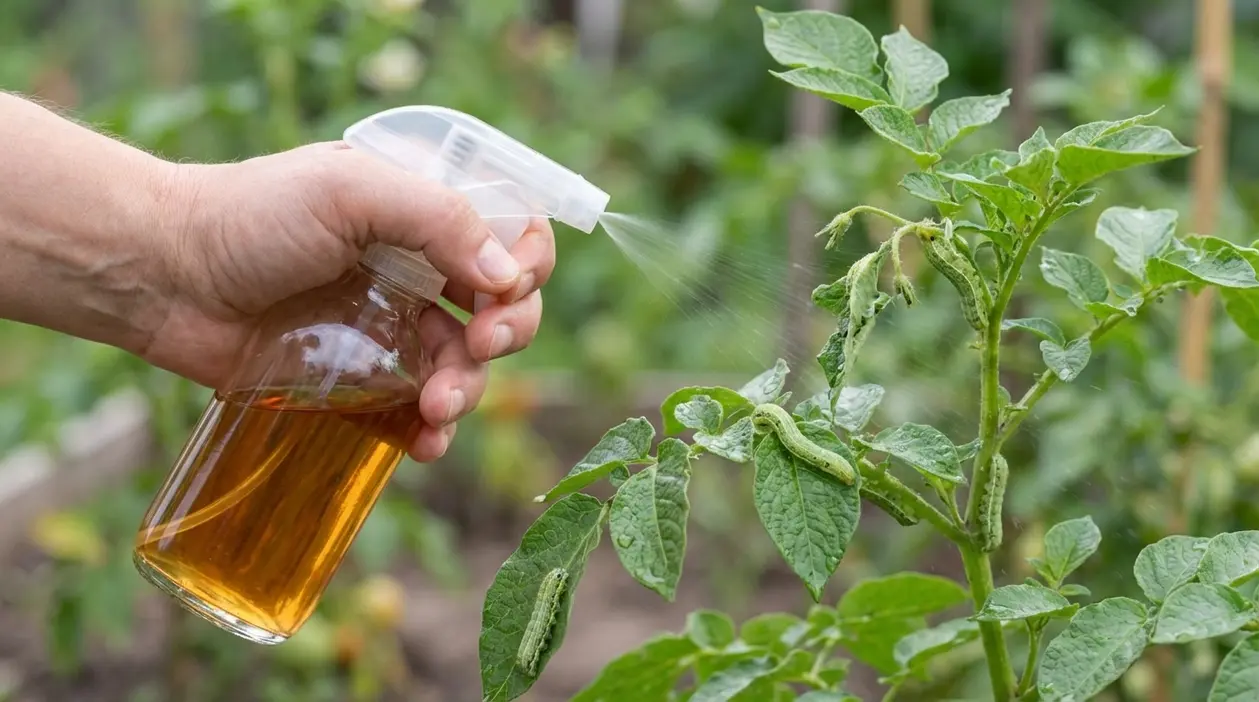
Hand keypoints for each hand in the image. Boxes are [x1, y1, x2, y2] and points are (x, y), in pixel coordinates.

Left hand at [148, 142, 554, 461]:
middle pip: (505, 305)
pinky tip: (427, 443)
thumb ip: (438, 219)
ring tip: (440, 405)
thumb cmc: (250, 215)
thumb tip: (505, 279)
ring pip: (467, 365)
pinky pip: (417, 412)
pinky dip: (433, 431)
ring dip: (471, 388)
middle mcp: (418, 268)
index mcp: (424, 212)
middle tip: (481, 345)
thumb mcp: (350, 190)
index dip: (526, 262)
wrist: (163, 275)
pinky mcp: (360, 380)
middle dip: (509, 330)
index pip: (512, 232)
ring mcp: (391, 327)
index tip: (502, 289)